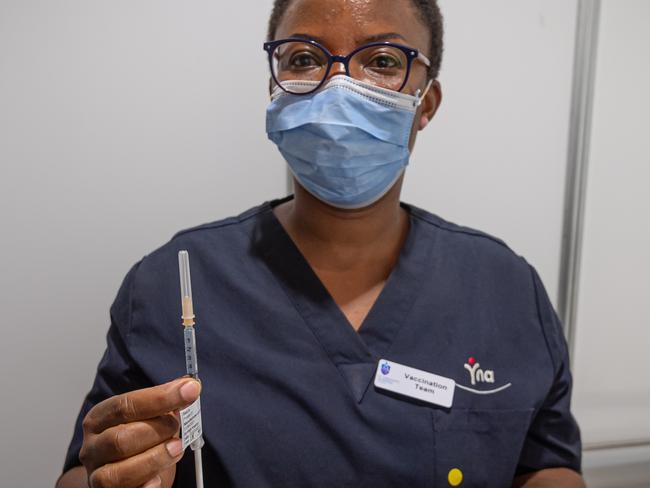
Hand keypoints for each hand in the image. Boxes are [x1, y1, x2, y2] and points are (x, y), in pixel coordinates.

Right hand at [78, 378, 200, 487]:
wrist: (126, 477)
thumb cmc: (139, 443)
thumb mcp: (150, 418)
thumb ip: (167, 402)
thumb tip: (189, 386)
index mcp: (99, 419)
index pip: (126, 405)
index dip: (160, 397)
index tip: (190, 390)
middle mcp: (93, 448)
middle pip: (121, 438)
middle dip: (158, 430)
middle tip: (176, 427)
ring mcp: (97, 476)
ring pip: (120, 472)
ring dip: (156, 458)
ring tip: (177, 448)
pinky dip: (145, 487)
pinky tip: (158, 480)